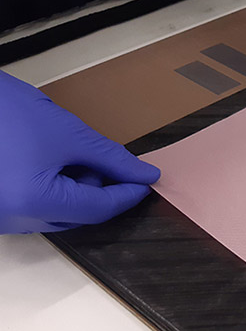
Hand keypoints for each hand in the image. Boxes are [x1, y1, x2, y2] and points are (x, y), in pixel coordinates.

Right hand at [0, 71, 159, 233]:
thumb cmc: (3, 111)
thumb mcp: (66, 133)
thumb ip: (109, 158)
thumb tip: (144, 174)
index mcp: (34, 204)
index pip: (98, 209)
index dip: (127, 194)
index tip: (147, 180)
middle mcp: (12, 219)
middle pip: (76, 214)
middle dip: (99, 189)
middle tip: (110, 162)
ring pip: (54, 211)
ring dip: (75, 188)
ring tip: (77, 155)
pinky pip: (31, 205)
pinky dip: (51, 188)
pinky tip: (54, 160)